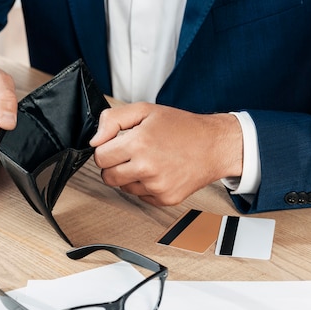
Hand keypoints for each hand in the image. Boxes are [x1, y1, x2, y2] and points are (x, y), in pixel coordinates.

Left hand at [89, 102, 242, 205]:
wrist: (214, 146)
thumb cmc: (182, 127)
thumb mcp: (145, 110)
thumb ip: (113, 120)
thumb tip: (95, 140)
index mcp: (139, 143)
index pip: (100, 157)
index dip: (105, 149)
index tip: (116, 145)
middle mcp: (147, 167)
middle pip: (107, 176)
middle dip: (113, 164)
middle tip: (129, 154)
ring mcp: (156, 186)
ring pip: (123, 187)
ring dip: (129, 176)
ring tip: (148, 161)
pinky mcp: (165, 198)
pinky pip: (140, 196)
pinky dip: (145, 185)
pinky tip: (158, 171)